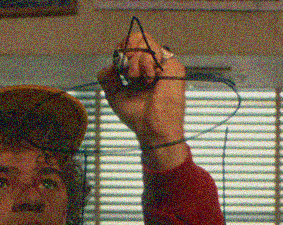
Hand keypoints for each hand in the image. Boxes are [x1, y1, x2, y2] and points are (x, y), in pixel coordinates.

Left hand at [97, 30, 187, 169]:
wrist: (152, 129)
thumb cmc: (138, 117)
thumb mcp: (115, 95)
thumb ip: (108, 78)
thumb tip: (109, 65)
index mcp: (142, 70)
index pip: (131, 45)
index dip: (121, 48)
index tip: (118, 65)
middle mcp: (154, 65)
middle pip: (139, 38)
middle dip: (127, 51)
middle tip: (127, 71)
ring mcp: (165, 65)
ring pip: (146, 42)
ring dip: (136, 61)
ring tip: (138, 79)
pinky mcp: (174, 67)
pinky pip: (155, 52)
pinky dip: (146, 65)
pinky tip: (149, 80)